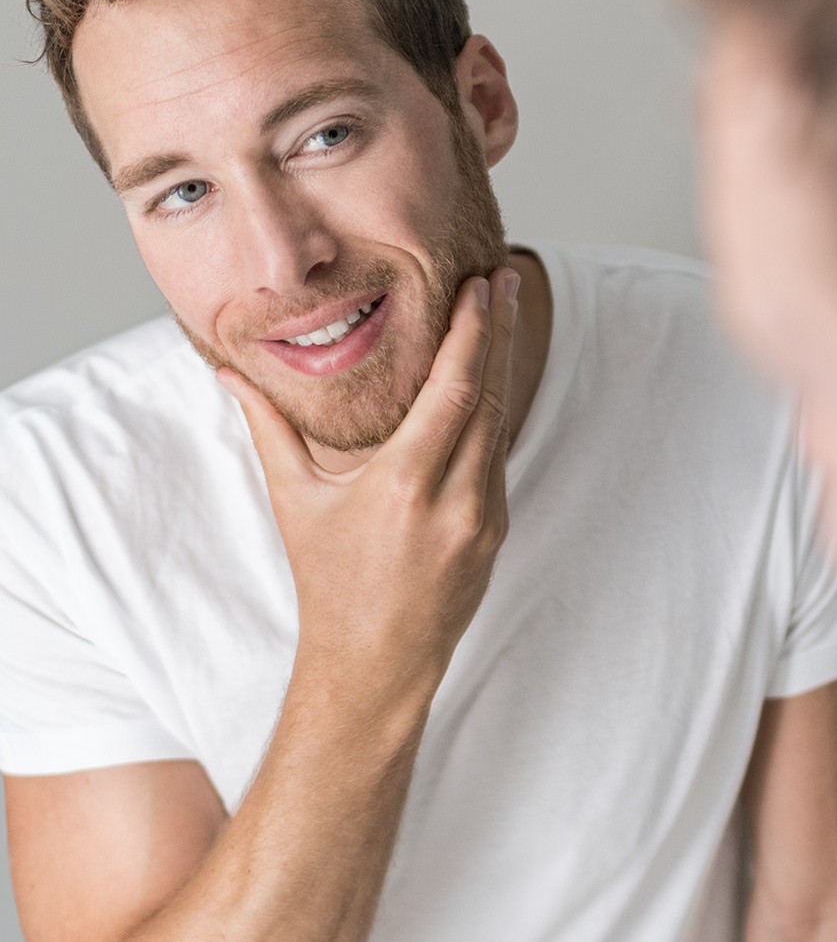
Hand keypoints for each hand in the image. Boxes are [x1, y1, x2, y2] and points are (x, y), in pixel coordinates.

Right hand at [218, 268, 518, 716]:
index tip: (479, 285)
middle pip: (489, 396)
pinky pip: (498, 459)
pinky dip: (494, 415)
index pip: (453, 389)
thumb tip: (228, 372)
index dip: (471, 332)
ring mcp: (483, 519)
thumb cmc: (327, 582)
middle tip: (502, 276)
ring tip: (501, 316)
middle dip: (498, 332)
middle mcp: (454, 499)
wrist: (374, 665)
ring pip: (501, 425)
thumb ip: (268, 427)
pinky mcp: (495, 533)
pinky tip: (490, 383)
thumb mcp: (294, 500)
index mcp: (404, 484)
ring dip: (502, 368)